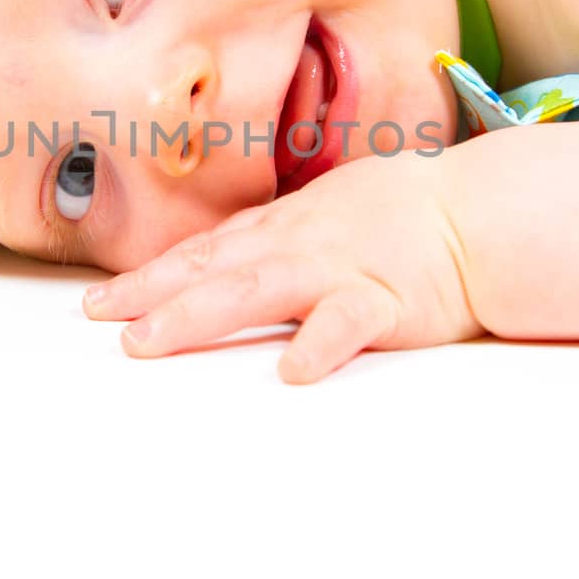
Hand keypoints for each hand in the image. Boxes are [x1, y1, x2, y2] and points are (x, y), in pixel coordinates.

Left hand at [82, 149, 487, 383]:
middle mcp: (299, 244)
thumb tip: (229, 251)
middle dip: (152, 294)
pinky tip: (291, 371)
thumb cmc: (407, 208)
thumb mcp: (329, 207)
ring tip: (150, 339)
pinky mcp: (383, 301)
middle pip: (213, 269)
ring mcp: (338, 269)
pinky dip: (318, 344)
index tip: (100, 299)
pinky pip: (346, 323)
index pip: (204, 251)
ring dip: (199, 312)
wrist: (478, 213)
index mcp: (286, 226)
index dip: (149, 275)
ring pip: (257, 288)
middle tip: (102, 320)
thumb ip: (280, 231)